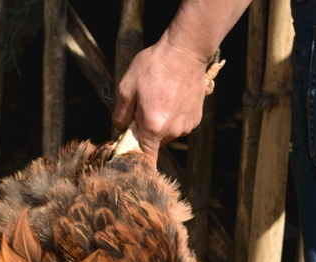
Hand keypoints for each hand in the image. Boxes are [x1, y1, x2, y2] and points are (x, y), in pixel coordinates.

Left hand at [112, 39, 212, 159]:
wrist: (185, 52)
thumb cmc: (154, 66)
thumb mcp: (127, 87)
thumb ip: (120, 114)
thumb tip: (119, 130)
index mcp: (153, 127)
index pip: (145, 156)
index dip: (136, 154)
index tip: (129, 145)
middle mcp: (173, 131)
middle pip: (155, 143)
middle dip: (146, 131)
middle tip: (141, 108)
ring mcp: (187, 126)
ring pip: (168, 133)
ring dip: (160, 124)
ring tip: (159, 99)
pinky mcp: (196, 118)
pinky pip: (179, 124)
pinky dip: (174, 116)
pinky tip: (172, 97)